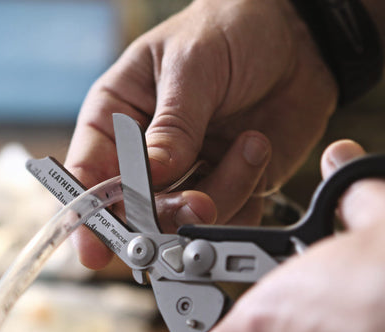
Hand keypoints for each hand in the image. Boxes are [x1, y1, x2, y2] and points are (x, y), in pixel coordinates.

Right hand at [66, 0, 337, 267]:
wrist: (297, 39)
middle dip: (168, 215)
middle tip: (200, 203)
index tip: (95, 248)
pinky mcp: (228, 186)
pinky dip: (248, 194)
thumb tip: (151, 176)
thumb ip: (171, 126)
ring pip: (186, 221)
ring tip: (249, 143)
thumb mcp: (192, 65)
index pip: (88, 174)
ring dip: (223, 193)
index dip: (87, 216)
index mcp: (119, 117)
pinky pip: (229, 218)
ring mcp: (189, 174)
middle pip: (137, 212)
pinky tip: (258, 149)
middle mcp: (149, 154)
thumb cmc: (230, 30)